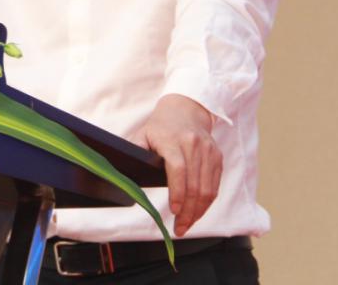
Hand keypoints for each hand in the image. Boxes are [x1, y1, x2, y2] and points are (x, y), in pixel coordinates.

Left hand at [139, 94, 222, 236]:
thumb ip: (135, 153)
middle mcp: (193, 145)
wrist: (186, 109)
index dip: (177, 192)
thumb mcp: (143, 135)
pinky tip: (197, 212)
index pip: (178, 170)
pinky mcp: (217, 158)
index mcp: (173, 140)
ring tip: (187, 225)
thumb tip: (120, 174)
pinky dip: (206, 203)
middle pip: (194, 185)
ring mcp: (208, 152)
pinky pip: (214, 186)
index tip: (173, 211)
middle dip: (187, 211)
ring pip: (207, 189)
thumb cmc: (160, 126)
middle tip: (179, 228)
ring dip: (198, 212)